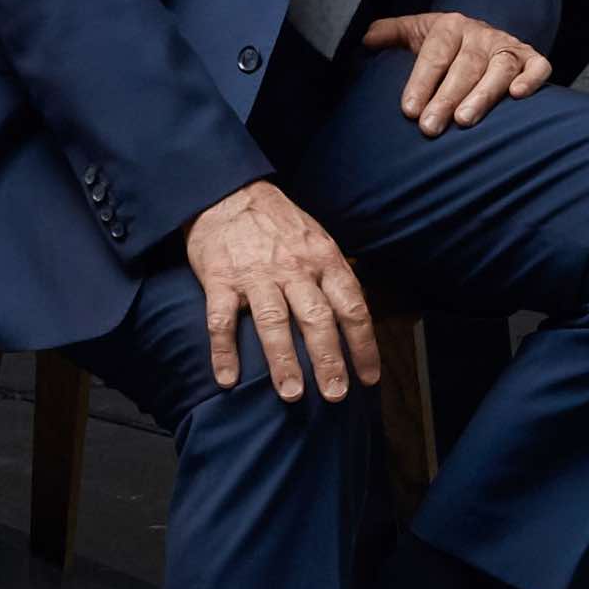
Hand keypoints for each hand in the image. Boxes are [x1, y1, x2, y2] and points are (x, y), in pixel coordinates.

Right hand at [181, 178, 376, 398]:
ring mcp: (256, 274)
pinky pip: (222, 319)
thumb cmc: (278, 224)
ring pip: (274, 321)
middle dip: (329, 360)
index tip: (368, 378)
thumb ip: (334, 276)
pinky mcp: (220, 278)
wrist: (228, 193)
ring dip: (283, 360)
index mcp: (323, 259)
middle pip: (317, 318)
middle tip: (336, 395)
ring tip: (291, 394)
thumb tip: (357, 318)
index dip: (363, 344)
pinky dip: (223, 351)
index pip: (352, 306)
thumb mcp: (318, 240)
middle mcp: (294, 268)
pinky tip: (227, 379)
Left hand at [364, 7, 552, 136]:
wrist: (483, 36)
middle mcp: (481, 34)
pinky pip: (538, 66)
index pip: (435, 54)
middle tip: (430, 126)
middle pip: (465, 66)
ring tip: (465, 121)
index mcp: (451, 26)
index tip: (409, 110)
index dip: (422, 81)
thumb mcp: (416, 32)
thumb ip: (391, 34)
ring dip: (483, 94)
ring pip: (499, 69)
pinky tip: (518, 96)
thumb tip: (366, 40)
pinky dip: (532, 79)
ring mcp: (508, 46)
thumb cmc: (444, 45)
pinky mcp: (532, 58)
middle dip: (447, 97)